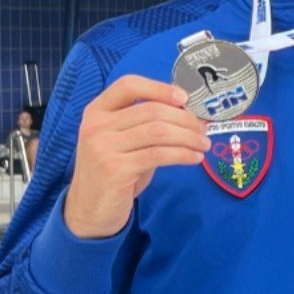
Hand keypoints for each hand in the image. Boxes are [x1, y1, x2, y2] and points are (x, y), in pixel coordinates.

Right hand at [63, 75, 209, 238]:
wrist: (89, 208)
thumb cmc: (115, 170)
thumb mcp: (125, 141)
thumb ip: (146, 124)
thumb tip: (189, 112)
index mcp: (97, 111)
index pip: (128, 85)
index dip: (159, 88)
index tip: (185, 98)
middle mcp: (96, 125)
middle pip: (152, 110)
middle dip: (186, 119)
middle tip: (204, 131)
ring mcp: (103, 147)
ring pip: (159, 131)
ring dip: (189, 137)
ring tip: (204, 145)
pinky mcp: (115, 169)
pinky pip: (159, 154)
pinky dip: (183, 154)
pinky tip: (195, 158)